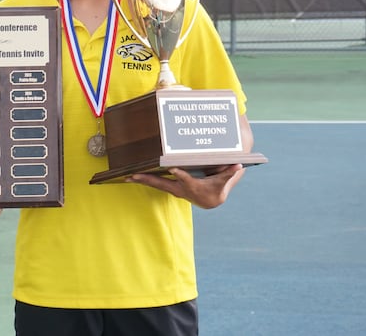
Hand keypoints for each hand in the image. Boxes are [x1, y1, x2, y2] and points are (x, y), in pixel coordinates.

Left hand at [127, 164, 244, 208]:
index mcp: (195, 188)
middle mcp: (181, 190)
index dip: (181, 175)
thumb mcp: (224, 181)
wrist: (211, 200)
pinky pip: (154, 182)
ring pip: (155, 183)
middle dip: (149, 179)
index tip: (173, 169)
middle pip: (163, 184)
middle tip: (134, 175)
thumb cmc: (217, 188)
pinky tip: (131, 176)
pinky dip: (143, 179)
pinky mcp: (169, 187)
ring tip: (127, 176)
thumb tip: (238, 165)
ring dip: (141, 180)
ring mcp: (173, 189)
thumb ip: (230, 173)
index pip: (187, 181)